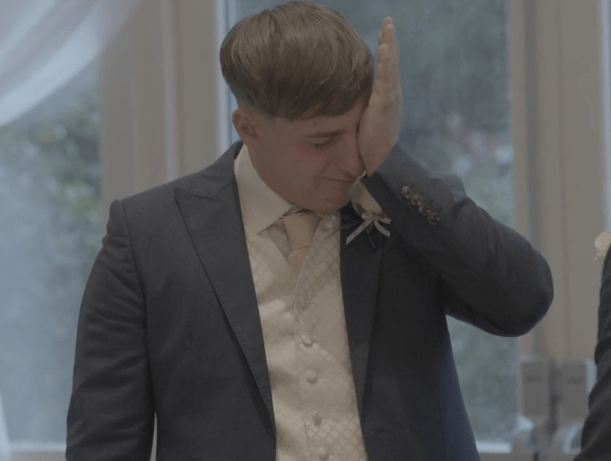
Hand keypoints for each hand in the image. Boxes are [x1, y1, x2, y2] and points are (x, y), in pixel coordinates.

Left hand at [357, 17, 402, 175]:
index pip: (387, 69)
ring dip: (390, 45)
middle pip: (392, 62)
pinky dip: (386, 62)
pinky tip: (384, 47)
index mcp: (387, 97)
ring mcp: (390, 98)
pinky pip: (386, 79)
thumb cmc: (370, 143)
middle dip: (390, 41)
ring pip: (391, 66)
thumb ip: (361, 107)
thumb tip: (348, 100)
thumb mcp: (365, 119)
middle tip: (388, 22)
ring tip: (387, 27)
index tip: (382, 35)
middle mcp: (392, 94)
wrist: (380, 161)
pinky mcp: (385, 104)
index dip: (386, 51)